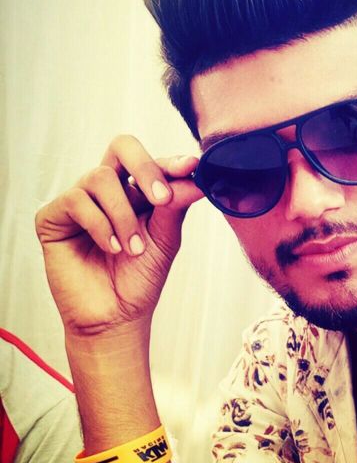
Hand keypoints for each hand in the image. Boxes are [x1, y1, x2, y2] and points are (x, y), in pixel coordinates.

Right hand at [35, 135, 203, 338]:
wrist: (116, 315)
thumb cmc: (141, 276)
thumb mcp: (165, 237)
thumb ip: (175, 204)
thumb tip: (196, 175)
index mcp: (137, 189)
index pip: (152, 161)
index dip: (171, 161)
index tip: (191, 167)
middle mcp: (108, 188)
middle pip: (122, 146)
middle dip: (145, 167)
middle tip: (161, 199)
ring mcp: (80, 199)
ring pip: (100, 178)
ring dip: (123, 216)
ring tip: (133, 249)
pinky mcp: (54, 216)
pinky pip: (77, 201)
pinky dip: (100, 226)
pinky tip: (111, 248)